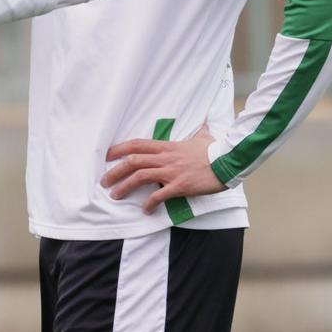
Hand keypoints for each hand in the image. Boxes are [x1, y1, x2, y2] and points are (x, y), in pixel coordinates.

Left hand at [102, 126, 225, 212]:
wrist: (228, 162)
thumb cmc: (215, 151)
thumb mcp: (205, 137)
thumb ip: (200, 131)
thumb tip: (206, 122)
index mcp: (167, 146)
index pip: (137, 145)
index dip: (119, 149)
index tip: (107, 156)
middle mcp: (165, 158)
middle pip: (132, 161)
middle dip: (114, 171)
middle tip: (104, 181)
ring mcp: (171, 172)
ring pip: (140, 177)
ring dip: (124, 187)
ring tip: (115, 196)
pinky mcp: (180, 186)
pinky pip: (159, 195)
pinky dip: (150, 203)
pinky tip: (145, 210)